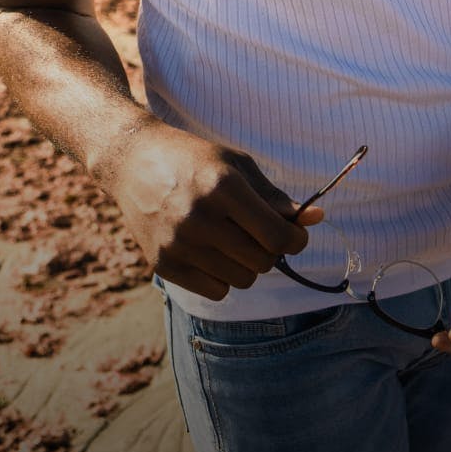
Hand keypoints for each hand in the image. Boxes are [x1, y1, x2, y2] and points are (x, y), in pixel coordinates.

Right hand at [110, 117, 322, 300]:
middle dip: (271, 250)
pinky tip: (211, 252)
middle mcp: (200, 218)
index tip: (294, 235)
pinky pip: (216, 292)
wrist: (133, 161)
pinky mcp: (163, 264)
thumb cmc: (194, 159)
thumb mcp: (237, 166)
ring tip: (233, 240)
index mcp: (224, 187)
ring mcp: (179, 244)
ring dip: (247, 265)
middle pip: (262, 261)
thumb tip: (317, 219)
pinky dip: (222, 277)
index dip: (296, 240)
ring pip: (242, 280)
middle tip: (259, 233)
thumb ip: (276, 197)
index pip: (277, 236)